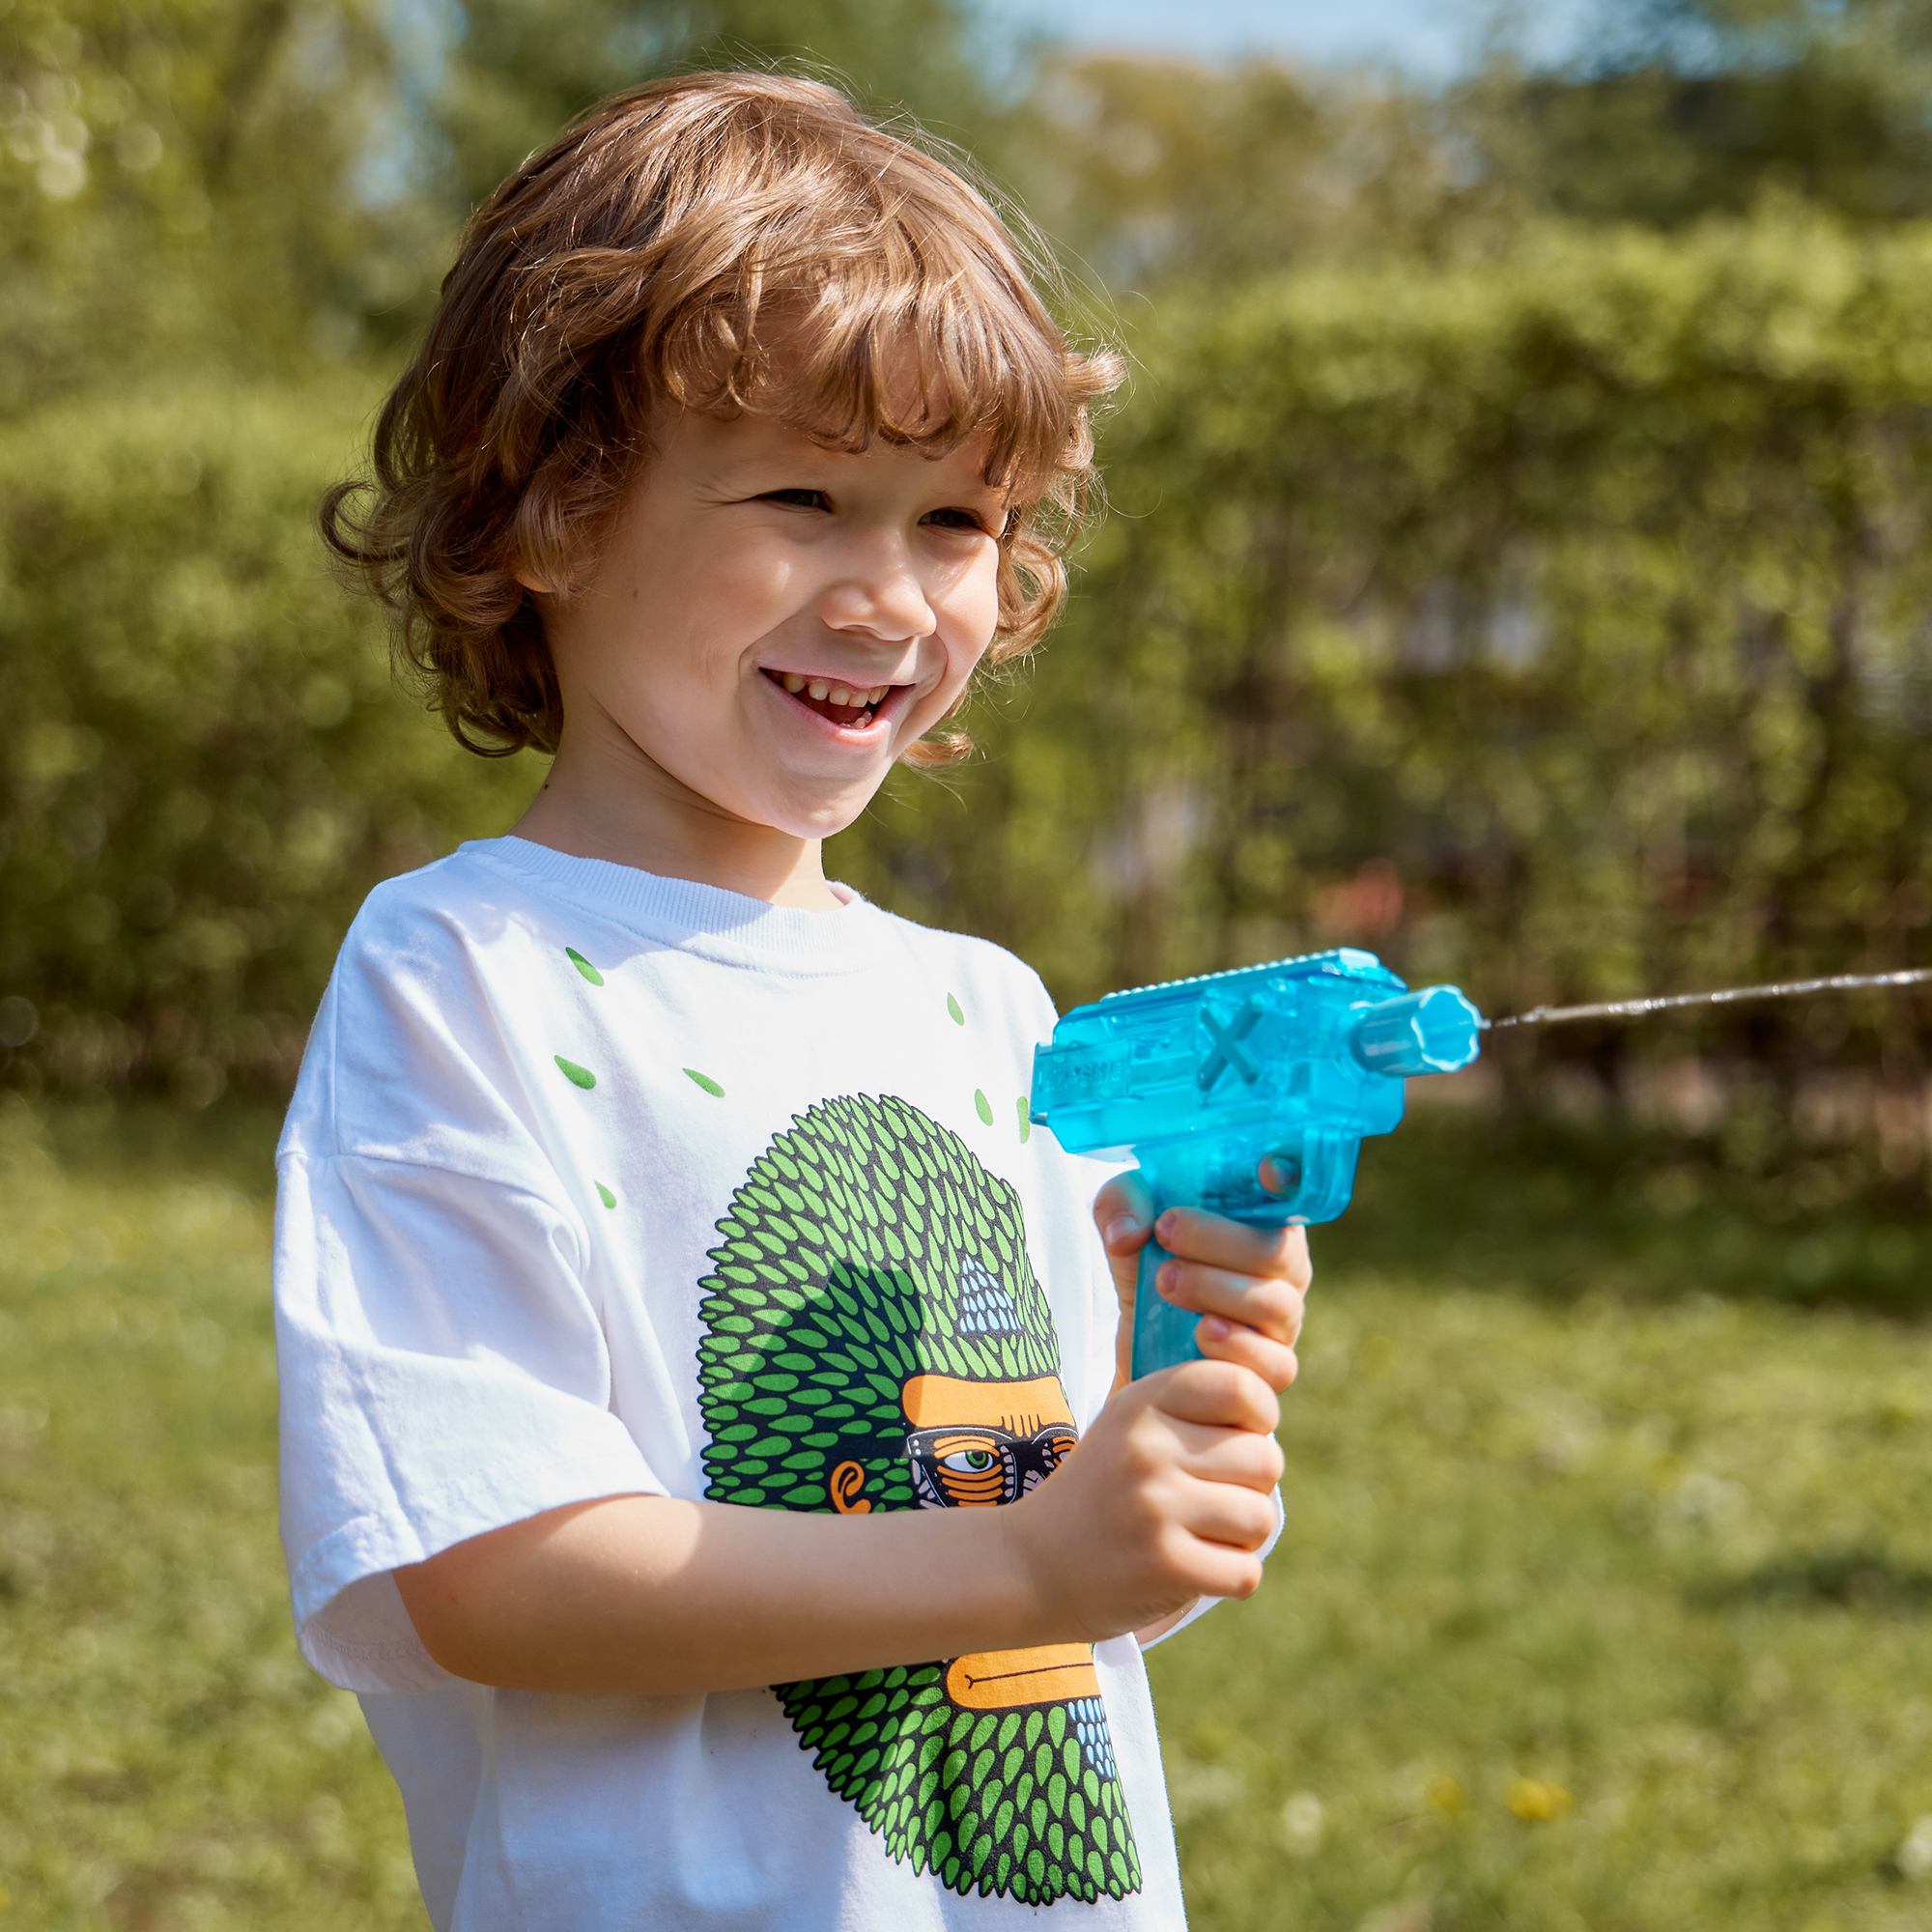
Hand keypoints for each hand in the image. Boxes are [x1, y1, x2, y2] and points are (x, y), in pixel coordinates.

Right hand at [1000, 1354, 1285, 1638]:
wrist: (1027, 1565)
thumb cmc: (1101, 1493)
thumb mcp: (1130, 1428)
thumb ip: (1193, 1412)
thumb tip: (1269, 1423)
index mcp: (1142, 1402)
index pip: (1241, 1385)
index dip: (1256, 1419)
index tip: (1231, 1442)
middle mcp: (1148, 1446)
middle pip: (1264, 1458)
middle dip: (1251, 1486)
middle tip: (1209, 1501)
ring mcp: (1155, 1505)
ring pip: (1259, 1517)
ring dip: (1242, 1537)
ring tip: (1200, 1537)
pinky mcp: (1163, 1563)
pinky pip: (1245, 1572)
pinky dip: (1229, 1579)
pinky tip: (1194, 1571)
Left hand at [1092, 1169, 1310, 1393]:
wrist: (1141, 1334)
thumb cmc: (1150, 1255)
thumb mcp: (1126, 1217)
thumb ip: (1122, 1206)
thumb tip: (1128, 1234)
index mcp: (1262, 1217)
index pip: (1295, 1190)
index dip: (1290, 1177)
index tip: (1267, 1169)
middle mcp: (1284, 1265)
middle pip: (1278, 1249)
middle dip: (1218, 1239)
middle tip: (1165, 1232)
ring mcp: (1283, 1317)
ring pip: (1275, 1303)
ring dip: (1216, 1288)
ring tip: (1165, 1280)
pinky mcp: (1271, 1365)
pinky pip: (1274, 1360)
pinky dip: (1236, 1344)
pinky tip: (1200, 1331)